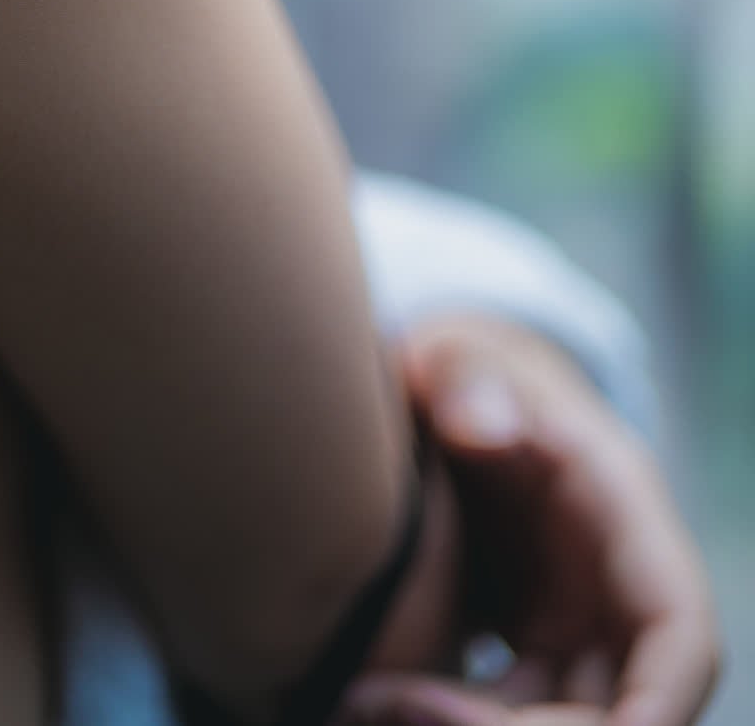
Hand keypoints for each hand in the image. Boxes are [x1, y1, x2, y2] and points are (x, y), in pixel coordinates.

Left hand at [340, 316, 721, 725]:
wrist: (445, 393)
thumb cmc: (461, 369)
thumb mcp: (460, 358)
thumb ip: (467, 378)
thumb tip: (481, 426)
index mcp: (625, 517)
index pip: (680, 636)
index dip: (655, 706)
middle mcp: (616, 591)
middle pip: (615, 709)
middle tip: (400, 707)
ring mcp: (577, 628)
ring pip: (554, 718)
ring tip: (366, 702)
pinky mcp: (531, 650)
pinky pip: (507, 711)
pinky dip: (447, 715)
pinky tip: (369, 700)